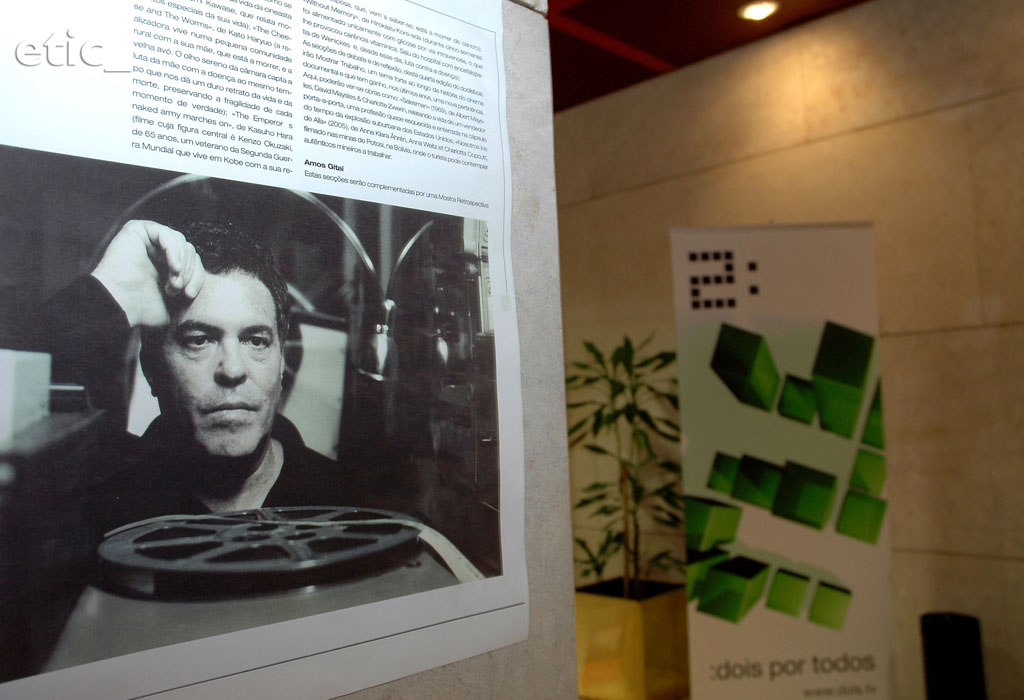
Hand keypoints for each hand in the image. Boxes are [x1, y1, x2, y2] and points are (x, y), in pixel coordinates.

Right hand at [91, 220, 205, 326]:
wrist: (120, 307)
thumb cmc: (143, 308)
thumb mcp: (176, 299)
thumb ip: (189, 284)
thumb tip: (198, 281)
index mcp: (165, 264)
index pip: (193, 262)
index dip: (196, 277)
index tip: (189, 295)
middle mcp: (156, 249)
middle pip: (189, 251)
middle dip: (188, 272)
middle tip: (176, 289)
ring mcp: (147, 238)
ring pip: (181, 242)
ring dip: (181, 265)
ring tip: (173, 283)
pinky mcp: (137, 229)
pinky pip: (167, 234)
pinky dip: (174, 251)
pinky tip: (173, 268)